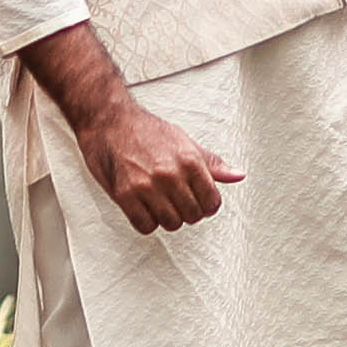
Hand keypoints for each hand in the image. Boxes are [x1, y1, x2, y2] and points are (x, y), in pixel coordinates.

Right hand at [75, 98, 240, 233]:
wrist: (110, 121)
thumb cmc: (146, 130)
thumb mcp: (186, 142)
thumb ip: (212, 163)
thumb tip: (237, 175)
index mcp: (189, 161)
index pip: (211, 202)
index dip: (207, 206)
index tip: (200, 202)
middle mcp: (170, 175)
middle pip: (192, 216)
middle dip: (188, 212)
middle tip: (179, 202)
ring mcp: (147, 186)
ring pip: (171, 223)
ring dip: (168, 218)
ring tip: (162, 203)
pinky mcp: (125, 195)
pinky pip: (145, 226)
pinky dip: (147, 221)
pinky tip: (146, 208)